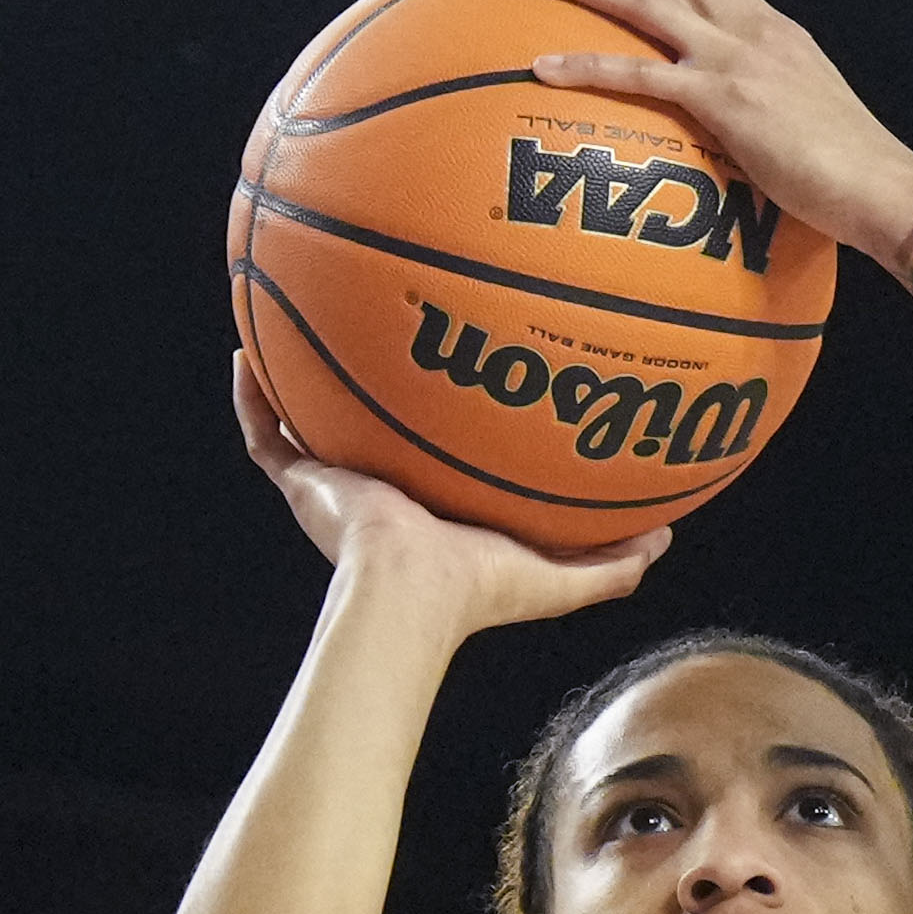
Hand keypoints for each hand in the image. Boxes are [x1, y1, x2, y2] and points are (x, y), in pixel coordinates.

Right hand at [234, 355, 667, 633]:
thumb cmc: (477, 592)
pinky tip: (245, 348)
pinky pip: (265, 430)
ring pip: (309, 421)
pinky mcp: (303, 482)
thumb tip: (667, 536)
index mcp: (430, 511)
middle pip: (371, 429)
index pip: (432, 458)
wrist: (409, 594)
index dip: (439, 424)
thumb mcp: (557, 574)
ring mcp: (336, 486)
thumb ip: (612, 561)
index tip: (459, 377)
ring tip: (299, 319)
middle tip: (386, 329)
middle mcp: (379, 493)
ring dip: (301, 376)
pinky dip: (251, 394)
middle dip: (373, 387)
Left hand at [513, 0, 912, 260]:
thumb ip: (767, 99)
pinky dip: (588, 65)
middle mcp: (752, 29)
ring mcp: (737, 59)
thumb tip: (739, 119)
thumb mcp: (807, 114)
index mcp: (774, 29)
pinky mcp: (724, 100)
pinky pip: (640, 75)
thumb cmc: (849, 172)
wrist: (884, 189)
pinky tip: (543, 66)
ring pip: (644, 2)